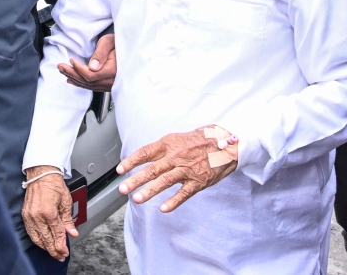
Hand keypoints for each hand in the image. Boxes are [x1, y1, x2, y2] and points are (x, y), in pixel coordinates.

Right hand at [21, 166, 77, 260]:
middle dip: (54, 250)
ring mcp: (29, 215)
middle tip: (60, 256)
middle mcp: (37, 215)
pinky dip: (37, 240)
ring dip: (45, 247)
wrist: (41, 173)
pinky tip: (42, 243)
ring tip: (53, 252)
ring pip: (37, 238)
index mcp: (48, 211)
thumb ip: (68, 219)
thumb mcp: (66, 201)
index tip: (65, 252)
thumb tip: (72, 232)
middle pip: (45, 239)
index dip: (61, 245)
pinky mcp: (24, 215)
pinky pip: (30, 232)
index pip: (56, 233)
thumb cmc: (53, 183)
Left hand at [58, 33, 115, 91]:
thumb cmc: (119, 43)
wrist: (130, 51)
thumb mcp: (109, 42)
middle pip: (88, 82)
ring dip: (75, 79)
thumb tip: (92, 67)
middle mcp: (112, 81)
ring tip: (64, 71)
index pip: (91, 75)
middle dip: (72, 74)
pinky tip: (72, 80)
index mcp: (113, 70)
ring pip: (89, 86)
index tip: (71, 60)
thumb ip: (100, 53)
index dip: (78, 69)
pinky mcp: (109, 86)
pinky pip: (93, 87)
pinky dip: (81, 83)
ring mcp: (111, 85)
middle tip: (61, 67)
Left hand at [116, 125, 237, 212]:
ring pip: (165, 181)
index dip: (132, 161)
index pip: (146, 152)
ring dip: (150, 191)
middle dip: (136, 180)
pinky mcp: (198, 181)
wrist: (227, 144)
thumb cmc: (202, 140)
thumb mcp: (180, 138)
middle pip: (152, 169)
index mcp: (170, 143)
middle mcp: (176, 156)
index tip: (120, 170)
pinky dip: (173, 201)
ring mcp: (187, 169)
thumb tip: (146, 158)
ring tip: (137, 199)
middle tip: (123, 189)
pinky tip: (163, 209)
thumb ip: (164, 149)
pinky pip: (184, 193)